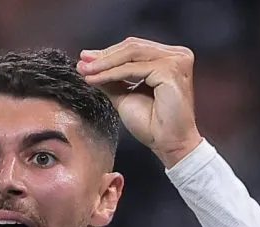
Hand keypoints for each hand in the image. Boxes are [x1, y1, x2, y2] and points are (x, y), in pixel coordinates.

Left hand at [78, 37, 201, 167]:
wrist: (169, 145)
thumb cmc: (153, 125)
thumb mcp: (125, 95)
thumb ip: (111, 79)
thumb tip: (88, 65)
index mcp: (171, 58)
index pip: (134, 48)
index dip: (108, 53)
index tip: (85, 60)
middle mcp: (178, 55)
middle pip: (132, 47)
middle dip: (104, 56)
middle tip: (82, 63)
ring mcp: (177, 61)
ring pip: (131, 55)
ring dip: (104, 64)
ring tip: (85, 72)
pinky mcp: (170, 71)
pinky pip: (132, 69)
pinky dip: (111, 73)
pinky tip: (95, 80)